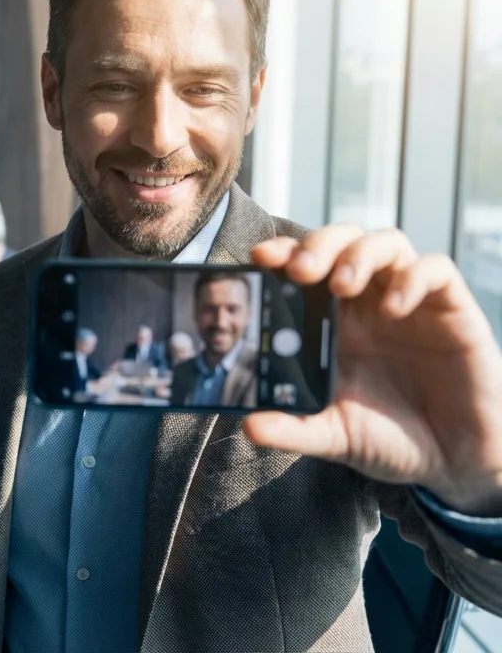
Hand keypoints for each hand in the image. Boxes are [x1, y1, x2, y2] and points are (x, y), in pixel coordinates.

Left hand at [245, 225, 501, 515]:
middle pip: (339, 243)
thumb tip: (249, 427)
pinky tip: (394, 307)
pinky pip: (436, 270)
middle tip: (299, 271)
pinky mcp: (450, 309)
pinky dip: (413, 278)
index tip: (258, 260)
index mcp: (328, 321)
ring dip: (359, 254)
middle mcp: (365, 303)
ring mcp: (407, 301)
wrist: (452, 458)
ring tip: (342, 286)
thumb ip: (293, 429)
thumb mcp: (333, 436)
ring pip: (384, 243)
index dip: (281, 255)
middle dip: (316, 246)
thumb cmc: (388, 437)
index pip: (300, 267)